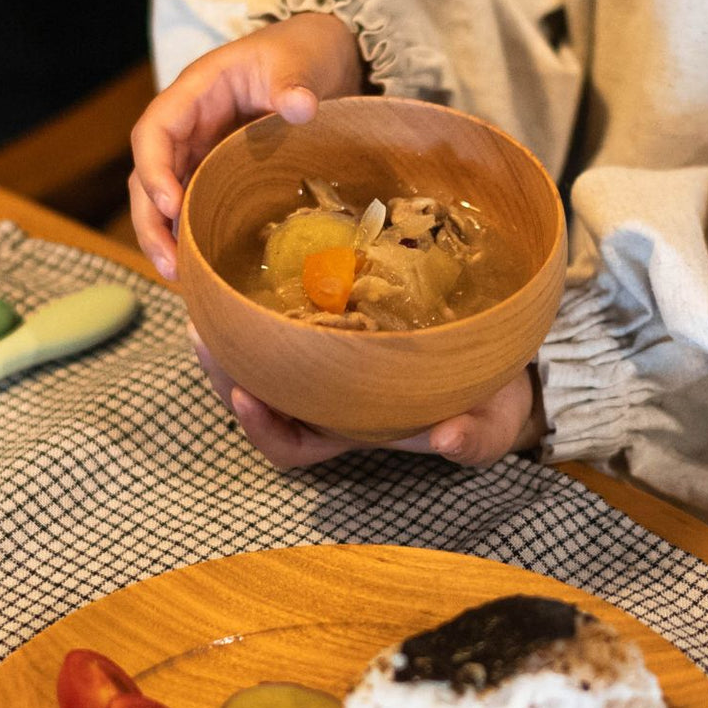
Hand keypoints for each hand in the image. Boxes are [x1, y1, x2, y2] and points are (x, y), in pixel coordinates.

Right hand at [129, 13, 364, 280]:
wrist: (318, 59)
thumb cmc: (300, 52)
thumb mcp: (297, 61)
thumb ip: (293, 83)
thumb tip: (300, 106)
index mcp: (195, 92)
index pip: (154, 131)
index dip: (154, 169)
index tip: (171, 204)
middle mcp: (188, 126)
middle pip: (148, 175)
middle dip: (151, 221)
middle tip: (170, 264)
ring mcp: (202, 152)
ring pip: (165, 198)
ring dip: (166, 236)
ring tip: (181, 278)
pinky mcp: (220, 173)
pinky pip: (197, 205)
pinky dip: (194, 234)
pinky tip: (205, 268)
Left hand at [190, 325, 545, 468]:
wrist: (506, 359)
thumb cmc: (492, 404)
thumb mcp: (490, 427)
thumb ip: (472, 438)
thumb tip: (447, 440)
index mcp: (352, 428)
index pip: (291, 445)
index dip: (262, 428)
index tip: (245, 396)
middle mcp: (329, 396)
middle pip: (260, 393)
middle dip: (224, 369)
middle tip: (201, 332)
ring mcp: (331, 354)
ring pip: (264, 352)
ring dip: (231, 329)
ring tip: (205, 297)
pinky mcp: (342, 312)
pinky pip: (291, 310)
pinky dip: (268, 293)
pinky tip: (250, 262)